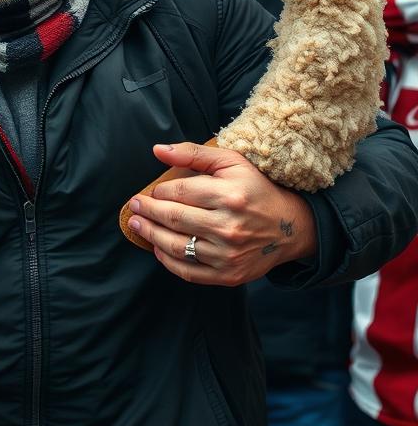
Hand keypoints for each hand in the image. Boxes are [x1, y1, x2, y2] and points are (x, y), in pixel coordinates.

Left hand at [127, 142, 315, 285]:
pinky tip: (157, 248)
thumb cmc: (256, 189)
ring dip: (150, 235)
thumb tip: (158, 150)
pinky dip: (167, 261)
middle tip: (134, 206)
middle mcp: (228, 226)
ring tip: (137, 225)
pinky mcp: (228, 275)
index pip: (180, 192)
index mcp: (229, 195)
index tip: (152, 191)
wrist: (291, 227)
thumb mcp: (232, 162)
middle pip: (174, 218)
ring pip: (176, 246)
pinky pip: (188, 272)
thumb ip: (194, 153)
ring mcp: (228, 254)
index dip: (160, 192)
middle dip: (147, 212)